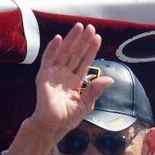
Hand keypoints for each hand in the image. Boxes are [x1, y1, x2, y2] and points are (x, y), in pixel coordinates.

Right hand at [32, 23, 112, 137]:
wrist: (53, 126)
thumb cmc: (67, 118)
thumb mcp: (86, 103)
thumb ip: (96, 90)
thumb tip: (110, 79)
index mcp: (75, 81)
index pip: (84, 62)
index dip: (90, 50)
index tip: (98, 38)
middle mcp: (64, 75)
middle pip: (75, 54)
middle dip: (83, 41)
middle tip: (91, 27)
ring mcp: (53, 74)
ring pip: (64, 53)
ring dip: (71, 40)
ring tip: (79, 27)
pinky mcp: (43, 77)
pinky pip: (48, 60)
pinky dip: (52, 49)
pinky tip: (59, 38)